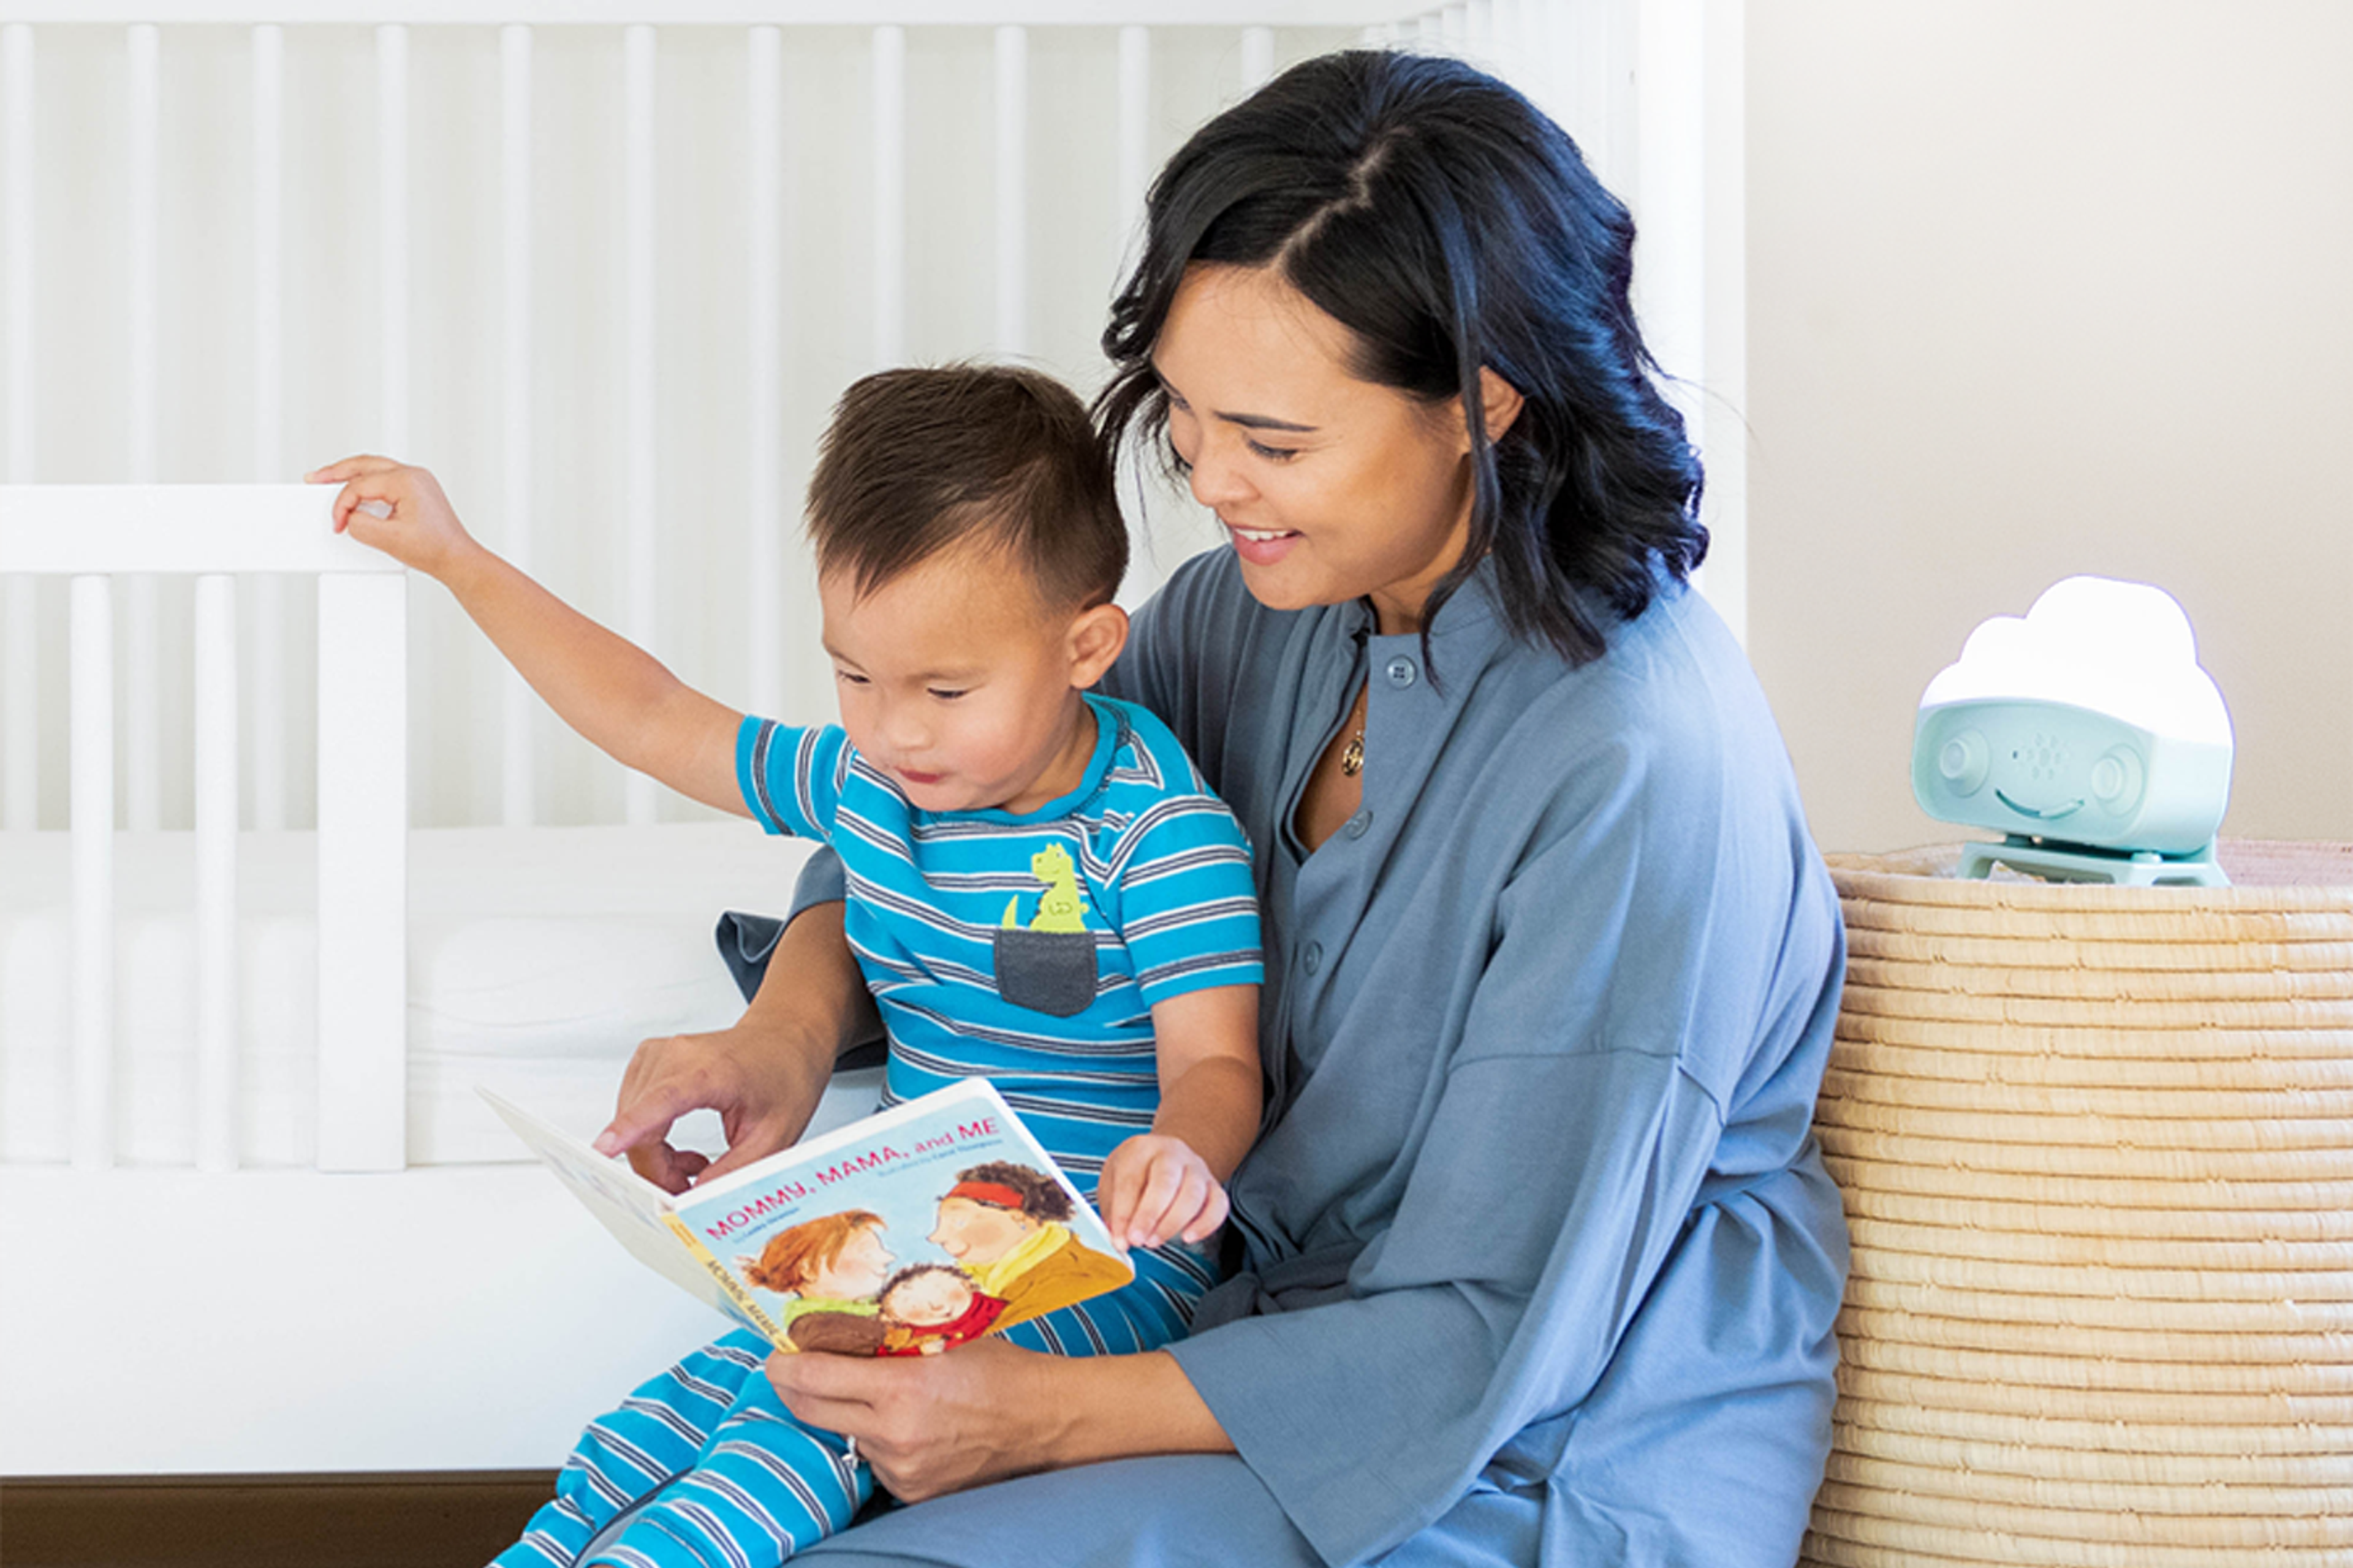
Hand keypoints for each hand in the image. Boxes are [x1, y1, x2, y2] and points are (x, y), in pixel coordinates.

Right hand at [306, 455, 480, 580]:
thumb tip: (349, 517)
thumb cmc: (434, 550)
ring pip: (375, 468)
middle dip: (336, 471)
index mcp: (407, 481)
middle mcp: (413, 474)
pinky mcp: (418, 490)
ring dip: (351, 474)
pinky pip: (385, 478)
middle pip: (365, 464)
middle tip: (314, 478)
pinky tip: (355, 490)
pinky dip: (367, 483)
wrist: (458, 559)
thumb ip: (361, 525)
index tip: (337, 524)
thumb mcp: (389, 540)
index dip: (342, 504)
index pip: (360, 485)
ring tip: (329, 480)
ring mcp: (417, 480)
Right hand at [595, 1018, 831, 1192]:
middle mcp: (678, 1055)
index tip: (603, 1149)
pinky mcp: (649, 1061)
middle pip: (641, 1126)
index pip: (662, 1101)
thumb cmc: (785, 1075)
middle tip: (690, 1187)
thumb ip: (732, 1173)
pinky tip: (679, 1145)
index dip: (631, 1128)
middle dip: (657, 1170)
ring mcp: (658, 1054)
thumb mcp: (774, 1137)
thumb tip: (692, 1201)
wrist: (785, 1038)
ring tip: (695, 1163)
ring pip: (631, 1123)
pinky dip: (650, 1137)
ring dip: (655, 1156)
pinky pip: (633, 1111)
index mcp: (712, 1071)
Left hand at [767, 1337, 1059, 1501]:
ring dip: (850, 1417)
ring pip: (850, 1438)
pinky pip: (878, 1462)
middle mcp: (895, 1434)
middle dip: (794, 1390)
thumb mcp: (945, 1344)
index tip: (775, 1357)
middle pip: (815, 1412)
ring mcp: (903, 1469)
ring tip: (879, 1398)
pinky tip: (907, 1427)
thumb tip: (852, 1343)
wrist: (1047, 1421)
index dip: (786, 1366)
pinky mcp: (914, 1492)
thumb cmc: (1005, 1374)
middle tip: (787, 1373)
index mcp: (902, 1388)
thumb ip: (894, 1351)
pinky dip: (882, 1443)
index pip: (818, 1378)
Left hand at [1096, 1133, 1229, 1247]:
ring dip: (1173, 1223)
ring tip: (1154, 1241)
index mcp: (1141, 1148)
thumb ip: (1114, 1210)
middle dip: (1150, 1215)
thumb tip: (1120, 1239)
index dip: (1123, 1213)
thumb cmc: (1135, 1173)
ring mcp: (1196, 1167)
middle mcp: (1172, 1153)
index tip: (1120, 1239)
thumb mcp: (1114, 1183)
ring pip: (1193, 1193)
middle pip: (1165, 1181)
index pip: (1131, 1180)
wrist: (1164, 1157)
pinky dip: (1205, 1224)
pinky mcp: (1213, 1185)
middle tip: (1138, 1240)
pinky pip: (1218, 1204)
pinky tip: (1188, 1237)